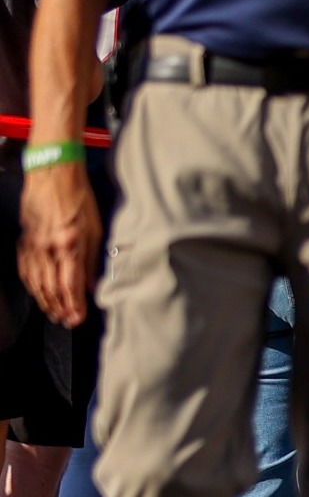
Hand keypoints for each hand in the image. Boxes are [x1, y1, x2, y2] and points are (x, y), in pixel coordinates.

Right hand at [18, 165, 101, 327]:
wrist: (52, 174)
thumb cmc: (78, 196)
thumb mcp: (95, 227)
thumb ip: (93, 259)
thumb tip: (94, 283)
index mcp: (68, 244)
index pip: (70, 285)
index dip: (74, 306)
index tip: (78, 318)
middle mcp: (47, 249)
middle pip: (51, 289)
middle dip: (60, 309)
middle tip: (68, 322)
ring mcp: (32, 246)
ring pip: (36, 283)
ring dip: (46, 302)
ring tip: (55, 314)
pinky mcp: (24, 242)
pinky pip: (25, 271)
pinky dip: (32, 286)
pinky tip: (38, 293)